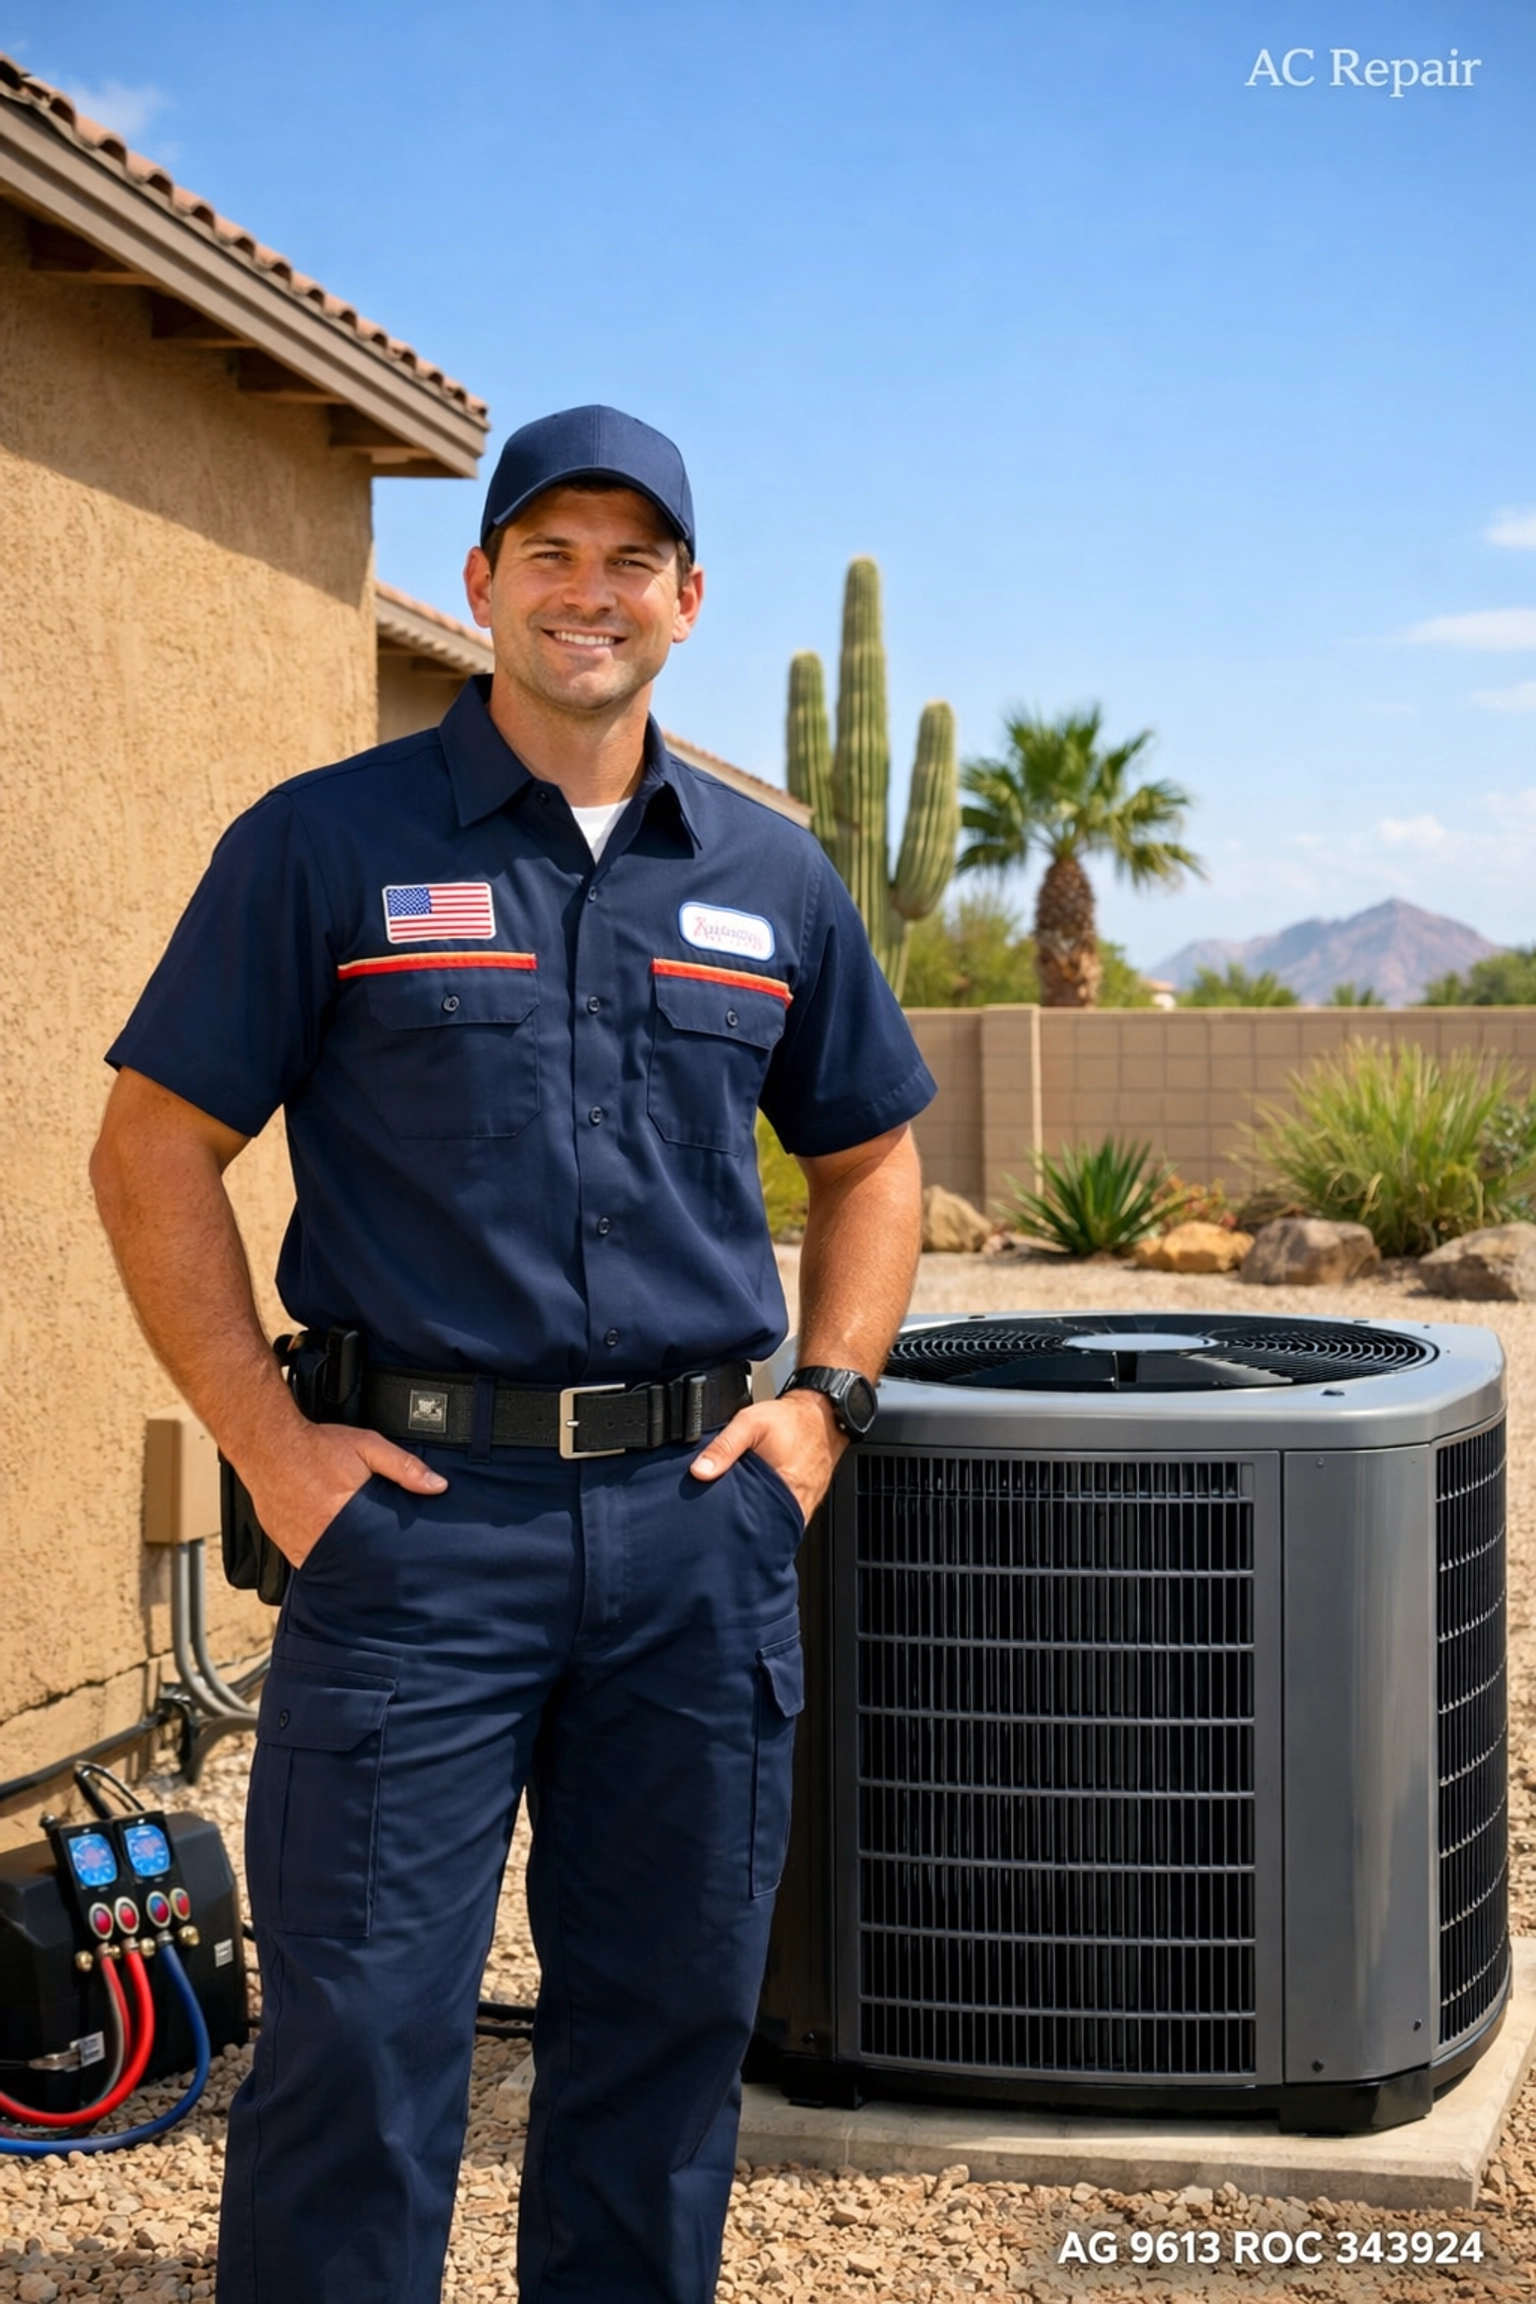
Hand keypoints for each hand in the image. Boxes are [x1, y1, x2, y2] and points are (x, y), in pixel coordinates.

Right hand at [242, 1422, 447, 1568]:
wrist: (268, 1445)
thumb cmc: (317, 1447)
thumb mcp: (368, 1447)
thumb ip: (403, 1467)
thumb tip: (437, 1486)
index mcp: (348, 1512)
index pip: (380, 1548)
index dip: (394, 1557)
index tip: (407, 1563)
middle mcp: (324, 1533)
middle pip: (359, 1561)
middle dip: (375, 1564)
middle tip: (389, 1566)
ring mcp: (304, 1543)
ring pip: (335, 1567)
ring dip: (349, 1566)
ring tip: (363, 1563)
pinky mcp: (288, 1546)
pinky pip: (311, 1566)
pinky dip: (325, 1565)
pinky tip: (336, 1560)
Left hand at [689, 1391, 845, 1521]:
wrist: (822, 1414)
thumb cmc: (790, 1419)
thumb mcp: (750, 1423)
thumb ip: (724, 1446)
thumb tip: (699, 1471)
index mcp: (783, 1488)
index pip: (752, 1521)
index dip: (732, 1522)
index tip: (716, 1519)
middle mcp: (795, 1502)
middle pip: (762, 1525)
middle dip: (743, 1524)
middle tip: (724, 1516)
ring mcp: (803, 1504)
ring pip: (774, 1522)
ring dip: (758, 1519)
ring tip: (741, 1512)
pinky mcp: (806, 1501)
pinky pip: (785, 1516)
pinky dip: (771, 1513)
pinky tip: (759, 1504)